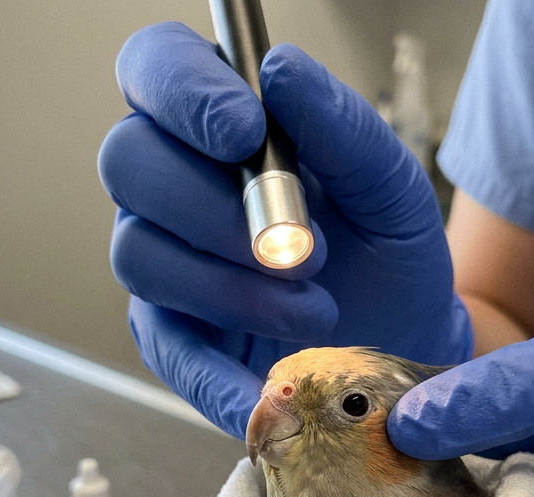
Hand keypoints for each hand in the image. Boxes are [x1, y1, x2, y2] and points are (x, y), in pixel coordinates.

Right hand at [99, 23, 472, 438]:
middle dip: (212, 207)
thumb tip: (279, 70)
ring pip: (138, 254)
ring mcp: (166, 261)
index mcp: (220, 121)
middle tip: (301, 249)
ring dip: (229, 288)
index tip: (244, 132)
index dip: (181, 91)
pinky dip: (210, 376)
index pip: (155, 67)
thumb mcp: (388, 184)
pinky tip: (261, 391)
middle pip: (127, 161)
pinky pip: (163, 350)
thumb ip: (340, 126)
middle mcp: (176, 184)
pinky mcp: (175, 336)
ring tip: (315, 312)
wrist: (406, 340)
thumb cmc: (388, 252)